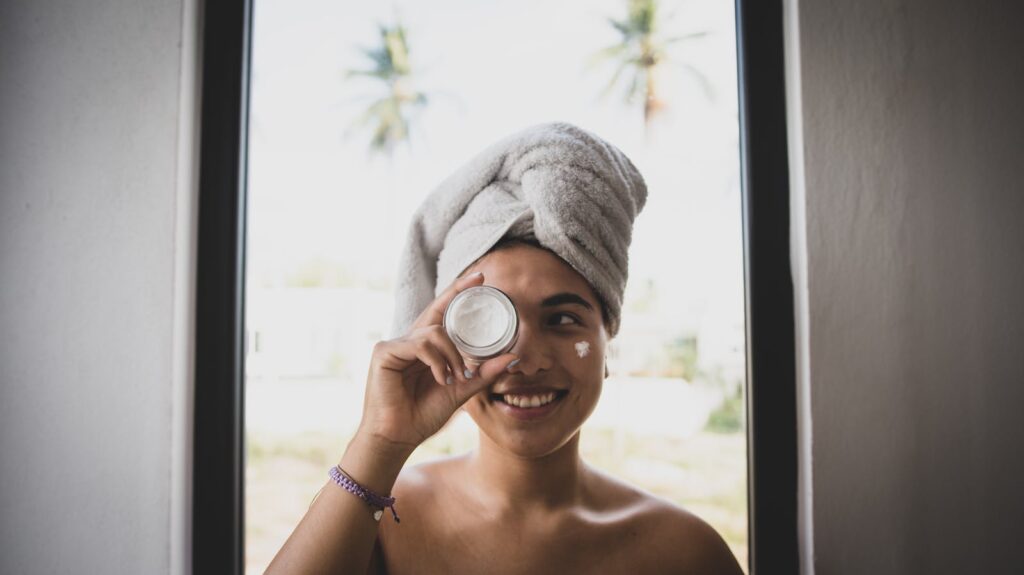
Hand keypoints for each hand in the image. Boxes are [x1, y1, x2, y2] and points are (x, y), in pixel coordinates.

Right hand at [355, 271, 517, 454]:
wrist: (398, 437)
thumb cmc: (422, 415)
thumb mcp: (460, 391)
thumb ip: (483, 374)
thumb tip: (512, 358)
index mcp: (425, 348)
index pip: (443, 314)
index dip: (458, 293)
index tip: (480, 278)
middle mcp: (409, 341)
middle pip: (436, 310)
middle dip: (458, 293)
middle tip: (480, 281)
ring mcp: (395, 344)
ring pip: (434, 332)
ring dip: (452, 355)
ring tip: (456, 376)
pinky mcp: (384, 352)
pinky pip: (419, 344)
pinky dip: (436, 361)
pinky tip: (442, 378)